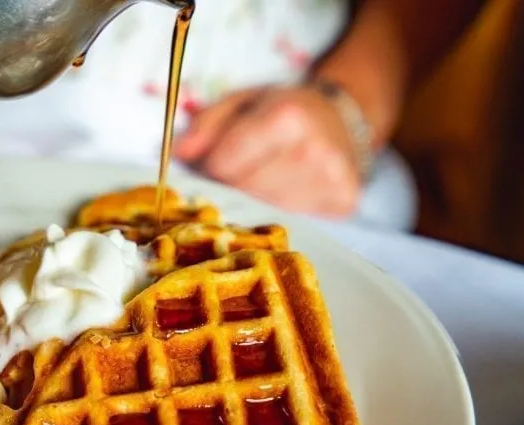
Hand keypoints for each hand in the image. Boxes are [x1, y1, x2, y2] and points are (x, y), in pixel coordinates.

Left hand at [173, 86, 363, 217]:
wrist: (340, 117)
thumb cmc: (281, 110)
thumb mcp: (240, 102)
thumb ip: (205, 125)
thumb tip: (179, 155)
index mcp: (287, 116)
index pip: (225, 166)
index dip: (212, 169)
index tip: (215, 164)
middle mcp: (314, 150)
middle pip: (245, 193)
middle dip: (231, 189)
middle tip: (238, 175)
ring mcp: (334, 180)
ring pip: (267, 213)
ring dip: (255, 204)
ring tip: (264, 181)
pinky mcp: (344, 203)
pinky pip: (295, 223)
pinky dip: (281, 213)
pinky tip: (287, 193)